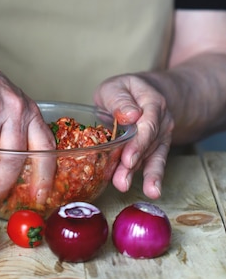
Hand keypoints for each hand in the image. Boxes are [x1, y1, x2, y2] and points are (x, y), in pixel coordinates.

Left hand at [93, 74, 173, 198]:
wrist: (140, 94)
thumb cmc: (123, 91)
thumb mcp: (115, 87)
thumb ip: (120, 100)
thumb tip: (131, 115)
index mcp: (152, 101)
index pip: (148, 124)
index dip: (139, 143)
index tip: (128, 158)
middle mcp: (162, 120)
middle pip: (149, 144)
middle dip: (134, 164)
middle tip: (121, 180)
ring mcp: (161, 135)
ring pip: (151, 156)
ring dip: (137, 174)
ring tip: (124, 186)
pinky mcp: (157, 148)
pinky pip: (155, 163)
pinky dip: (153, 177)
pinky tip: (152, 191)